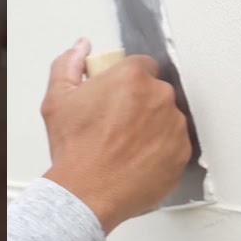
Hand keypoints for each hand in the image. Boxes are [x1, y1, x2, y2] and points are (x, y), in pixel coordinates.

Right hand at [42, 39, 191, 234]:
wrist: (86, 193)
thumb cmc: (74, 149)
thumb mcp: (58, 99)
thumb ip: (69, 65)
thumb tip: (81, 48)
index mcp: (132, 77)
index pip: (141, 66)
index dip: (128, 81)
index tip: (119, 96)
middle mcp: (160, 97)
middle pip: (156, 91)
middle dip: (141, 103)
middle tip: (118, 124)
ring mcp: (175, 126)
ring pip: (168, 118)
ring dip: (153, 127)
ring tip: (127, 146)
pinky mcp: (182, 153)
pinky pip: (175, 144)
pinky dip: (161, 150)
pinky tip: (139, 159)